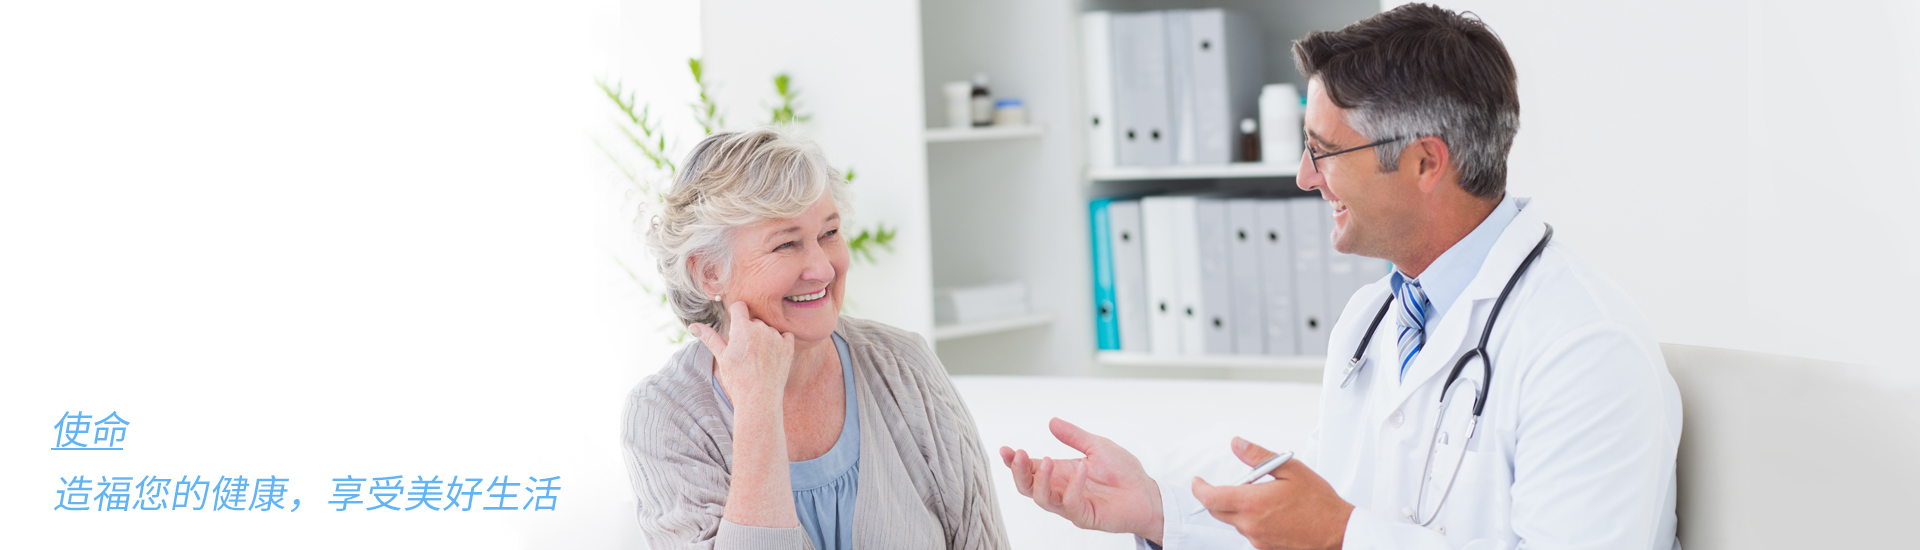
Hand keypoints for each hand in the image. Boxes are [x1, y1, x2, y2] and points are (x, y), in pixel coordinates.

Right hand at [689, 301, 795, 404]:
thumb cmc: (737, 379)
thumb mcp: (721, 357)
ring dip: (764, 337)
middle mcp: (761, 328)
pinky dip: (780, 342)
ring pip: (768, 329)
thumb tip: (693, 325)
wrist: (759, 399)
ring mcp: (776, 337)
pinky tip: (772, 356)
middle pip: (754, 320)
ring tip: (758, 358)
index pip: (740, 306)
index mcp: (742, 328)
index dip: (736, 314)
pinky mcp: (788, 347)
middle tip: (746, 351)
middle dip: (749, 330)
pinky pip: (785, 335)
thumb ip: (710, 337)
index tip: (735, 326)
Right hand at [998, 418, 1164, 542]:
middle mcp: (1061, 489)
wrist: (1146, 493)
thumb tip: (1052, 422)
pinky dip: (1073, 486)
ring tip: (1046, 460)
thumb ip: (1074, 436)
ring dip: (1039, 479)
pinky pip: (1070, 504)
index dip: (1014, 461)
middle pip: (1027, 487)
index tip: (1004, 449)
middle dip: (1018, 471)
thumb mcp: (1097, 446)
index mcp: (1060, 473)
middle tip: (1018, 454)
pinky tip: (1081, 470)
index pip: (1030, 468)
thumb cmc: (1123, 472)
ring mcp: (1071, 505)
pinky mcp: (1084, 516)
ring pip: (1041, 499)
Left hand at [1190, 437, 1352, 549]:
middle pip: (1217, 511)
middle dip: (1215, 497)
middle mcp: (1250, 524)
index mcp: (1252, 503)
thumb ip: (1258, 456)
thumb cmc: (1319, 502)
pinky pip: (1249, 531)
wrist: (1338, 532)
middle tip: (1226, 485)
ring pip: (1234, 521)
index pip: (1211, 497)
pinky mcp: (1265, 547)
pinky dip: (1251, 519)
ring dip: (1238, 507)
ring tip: (1262, 495)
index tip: (1198, 480)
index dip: (1199, 488)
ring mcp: (1257, 539)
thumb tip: (1237, 443)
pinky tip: (1271, 512)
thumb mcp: (1290, 469)